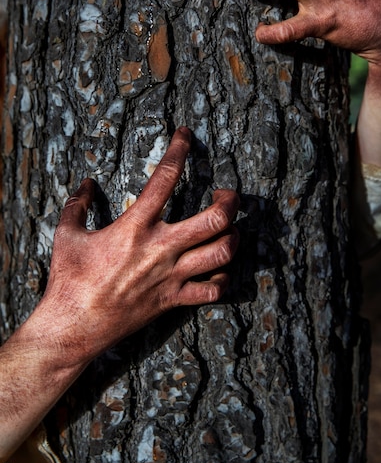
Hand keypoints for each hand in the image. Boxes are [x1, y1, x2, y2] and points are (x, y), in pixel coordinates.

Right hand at [38, 126, 239, 362]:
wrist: (74, 327)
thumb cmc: (69, 280)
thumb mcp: (66, 235)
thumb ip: (77, 205)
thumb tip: (86, 183)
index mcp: (135, 226)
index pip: (165, 177)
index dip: (179, 149)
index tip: (185, 135)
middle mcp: (160, 248)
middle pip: (215, 219)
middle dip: (230, 201)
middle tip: (227, 194)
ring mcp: (172, 276)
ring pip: (222, 253)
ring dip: (233, 237)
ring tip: (229, 229)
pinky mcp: (173, 300)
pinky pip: (213, 290)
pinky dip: (222, 278)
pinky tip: (219, 270)